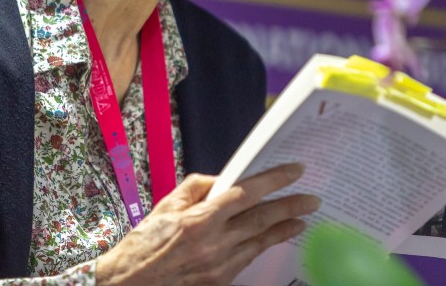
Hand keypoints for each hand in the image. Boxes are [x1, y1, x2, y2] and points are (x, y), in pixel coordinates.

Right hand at [95, 163, 319, 285]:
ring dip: (284, 229)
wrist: (131, 283)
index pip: (247, 193)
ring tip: (302, 219)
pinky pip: (248, 258)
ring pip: (261, 242)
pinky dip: (263, 246)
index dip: (274, 181)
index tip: (295, 171)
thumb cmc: (145, 241)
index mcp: (201, 219)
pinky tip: (273, 239)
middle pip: (263, 219)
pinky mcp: (221, 282)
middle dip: (292, 207)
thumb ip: (199, 188)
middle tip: (313, 199)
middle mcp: (216, 243)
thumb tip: (226, 181)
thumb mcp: (167, 204)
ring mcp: (221, 266)